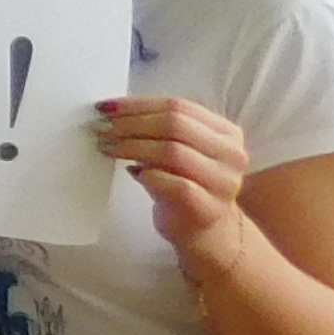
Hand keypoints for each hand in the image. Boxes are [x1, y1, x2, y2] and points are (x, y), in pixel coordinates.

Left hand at [99, 92, 257, 275]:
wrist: (203, 230)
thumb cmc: (183, 182)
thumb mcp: (175, 149)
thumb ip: (156, 128)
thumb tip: (110, 111)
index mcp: (226, 132)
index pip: (180, 106)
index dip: (138, 104)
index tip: (105, 106)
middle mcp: (232, 154)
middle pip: (175, 124)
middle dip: (131, 123)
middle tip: (101, 127)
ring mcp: (224, 182)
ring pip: (173, 151)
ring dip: (132, 146)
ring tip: (105, 146)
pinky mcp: (208, 207)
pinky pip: (175, 184)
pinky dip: (149, 174)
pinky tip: (132, 173)